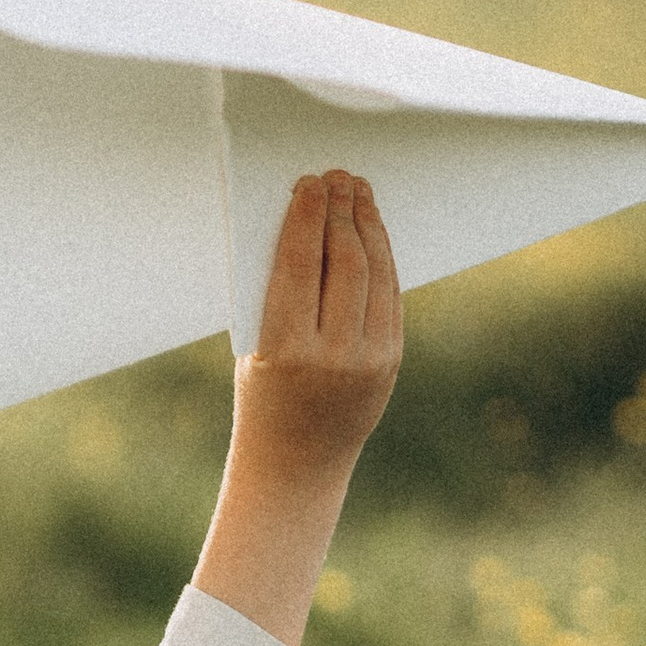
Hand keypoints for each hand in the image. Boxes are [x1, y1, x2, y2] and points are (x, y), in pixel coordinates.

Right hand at [192, 175, 403, 645]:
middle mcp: (333, 356)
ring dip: (367, 226)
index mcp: (285, 351)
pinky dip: (382, 259)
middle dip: (340, 212)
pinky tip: (371, 233)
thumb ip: (279, 294)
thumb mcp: (255, 348)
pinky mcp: (391, 363)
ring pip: (375, 274)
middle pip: (343, 262)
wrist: (296, 467)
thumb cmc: (261, 399)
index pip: (298, 264)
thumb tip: (305, 225)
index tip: (306, 182)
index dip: (304, 216)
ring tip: (357, 193)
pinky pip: (390, 297)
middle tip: (336, 177)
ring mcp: (370, 361)